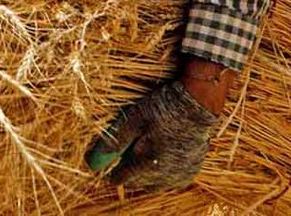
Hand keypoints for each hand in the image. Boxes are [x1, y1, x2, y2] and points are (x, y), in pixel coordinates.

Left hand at [84, 79, 217, 190]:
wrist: (197, 104)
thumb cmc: (162, 109)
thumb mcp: (133, 120)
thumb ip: (114, 142)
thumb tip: (93, 161)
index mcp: (147, 165)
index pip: (121, 179)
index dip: (112, 171)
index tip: (109, 163)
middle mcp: (164, 176)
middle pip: (137, 184)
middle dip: (129, 173)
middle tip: (127, 155)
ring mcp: (180, 175)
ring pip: (155, 186)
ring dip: (146, 176)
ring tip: (144, 157)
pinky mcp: (192, 170)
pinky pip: (172, 182)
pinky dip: (163, 175)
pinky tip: (161, 159)